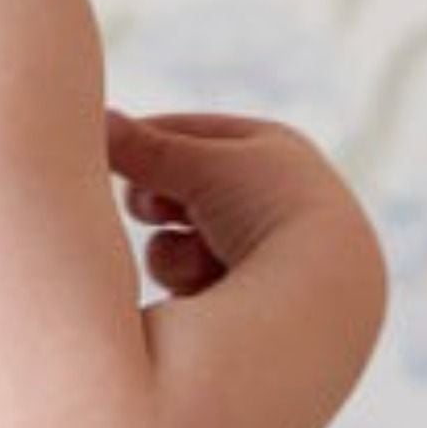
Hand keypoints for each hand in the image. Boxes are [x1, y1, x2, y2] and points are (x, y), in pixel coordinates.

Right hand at [108, 107, 344, 294]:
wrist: (330, 298)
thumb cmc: (272, 212)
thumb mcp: (199, 166)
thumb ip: (140, 146)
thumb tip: (96, 119)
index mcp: (275, 151)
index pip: (188, 133)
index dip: (143, 143)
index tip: (105, 154)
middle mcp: (278, 200)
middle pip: (183, 191)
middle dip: (159, 204)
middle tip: (149, 212)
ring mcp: (272, 256)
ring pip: (185, 242)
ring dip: (176, 253)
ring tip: (196, 264)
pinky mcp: (261, 308)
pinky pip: (201, 284)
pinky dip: (194, 284)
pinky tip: (207, 295)